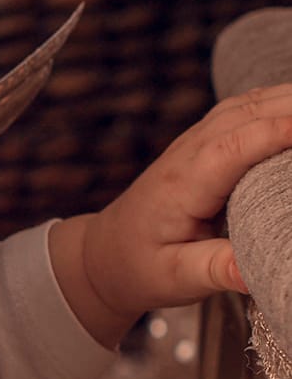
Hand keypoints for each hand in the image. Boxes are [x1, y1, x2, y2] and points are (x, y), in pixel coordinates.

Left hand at [75, 82, 291, 329]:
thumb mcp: (176, 277)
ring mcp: (199, 139)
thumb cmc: (140, 267)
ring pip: (254, 101)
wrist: (105, 253)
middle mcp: (192, 150)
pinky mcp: (209, 140)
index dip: (283, 129)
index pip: (239, 143)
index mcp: (185, 182)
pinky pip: (251, 107)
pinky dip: (284, 100)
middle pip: (253, 110)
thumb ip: (216, 270)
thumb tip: (254, 271)